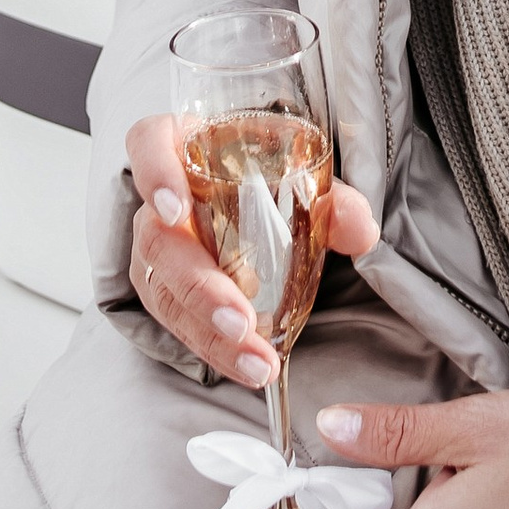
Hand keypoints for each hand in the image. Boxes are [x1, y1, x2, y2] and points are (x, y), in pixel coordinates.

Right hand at [124, 111, 377, 390]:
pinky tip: (249, 365)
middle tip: (240, 320)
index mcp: (181, 146)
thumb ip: (331, 198)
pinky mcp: (165, 290)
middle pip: (158, 240)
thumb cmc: (266, 175)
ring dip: (209, 333)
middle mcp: (158, 199)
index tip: (175, 210)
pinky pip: (181, 324)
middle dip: (198, 287)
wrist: (253, 199)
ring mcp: (156, 249)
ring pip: (165, 293)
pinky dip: (216, 348)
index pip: (148, 144)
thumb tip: (361, 229)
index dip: (155, 174)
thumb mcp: (301, 175)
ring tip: (256, 361)